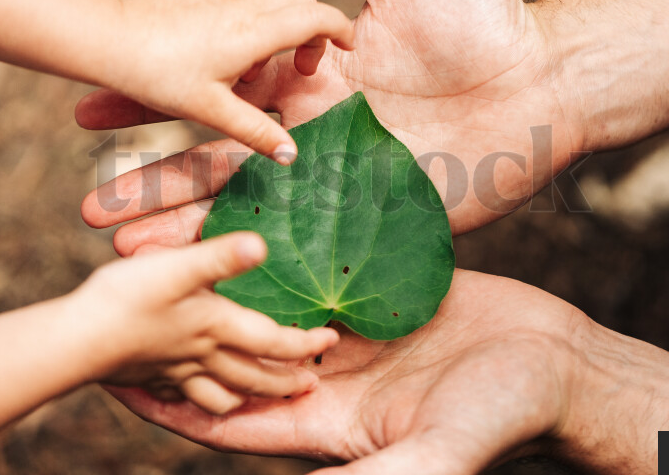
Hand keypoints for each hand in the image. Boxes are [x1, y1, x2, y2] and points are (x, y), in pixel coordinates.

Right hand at [70, 233, 338, 414]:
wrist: (71, 340)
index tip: (331, 340)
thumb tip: (263, 245)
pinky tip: (196, 391)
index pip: (275, 343)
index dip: (306, 343)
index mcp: (216, 328)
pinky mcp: (149, 378)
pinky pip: (183, 399)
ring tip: (260, 394)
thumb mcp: (177, 269)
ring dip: (246, 397)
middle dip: (286, 383)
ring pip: (222, 397)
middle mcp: (202, 356)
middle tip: (309, 383)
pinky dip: (199, 401)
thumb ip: (220, 258)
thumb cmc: (124, 300)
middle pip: (255, 379)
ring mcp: (175, 372)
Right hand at [77, 0, 584, 252]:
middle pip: (221, 164)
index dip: (159, 105)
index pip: (216, 94)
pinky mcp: (376, 220)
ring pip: (254, 211)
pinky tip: (211, 280)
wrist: (545, 80)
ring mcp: (343, 184)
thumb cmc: (479, 21)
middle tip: (92, 210)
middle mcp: (315, 137)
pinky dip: (259, 260)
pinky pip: (309, 245)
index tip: (95, 114)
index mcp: (310, 80)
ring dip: (191, 232)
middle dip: (155, 186)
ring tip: (129, 255)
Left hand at [84, 0, 354, 163]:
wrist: (105, 35)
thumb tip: (292, 155)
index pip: (318, 17)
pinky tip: (222, 47)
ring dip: (276, 25)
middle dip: (311, 29)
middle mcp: (244, 1)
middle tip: (303, 66)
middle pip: (299, 3)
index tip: (348, 45)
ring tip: (252, 68)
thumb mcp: (213, 109)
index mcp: (257, 30)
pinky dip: (248, 16)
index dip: (339, 29)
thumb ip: (258, 131)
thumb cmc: (159, 74)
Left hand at [105, 268, 668, 473]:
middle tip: (118, 303)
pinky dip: (277, 249)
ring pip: (266, 303)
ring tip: (162, 247)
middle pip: (235, 357)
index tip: (112, 383)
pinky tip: (242, 216)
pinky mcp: (373, 288)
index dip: (170, 404)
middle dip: (180, 337)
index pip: (230, 417)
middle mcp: (326, 374)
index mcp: (325, 420)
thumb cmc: (502, 413)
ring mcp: (349, 328)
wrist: (556, 362)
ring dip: (218, 284)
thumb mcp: (435, 452)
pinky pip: (313, 267)